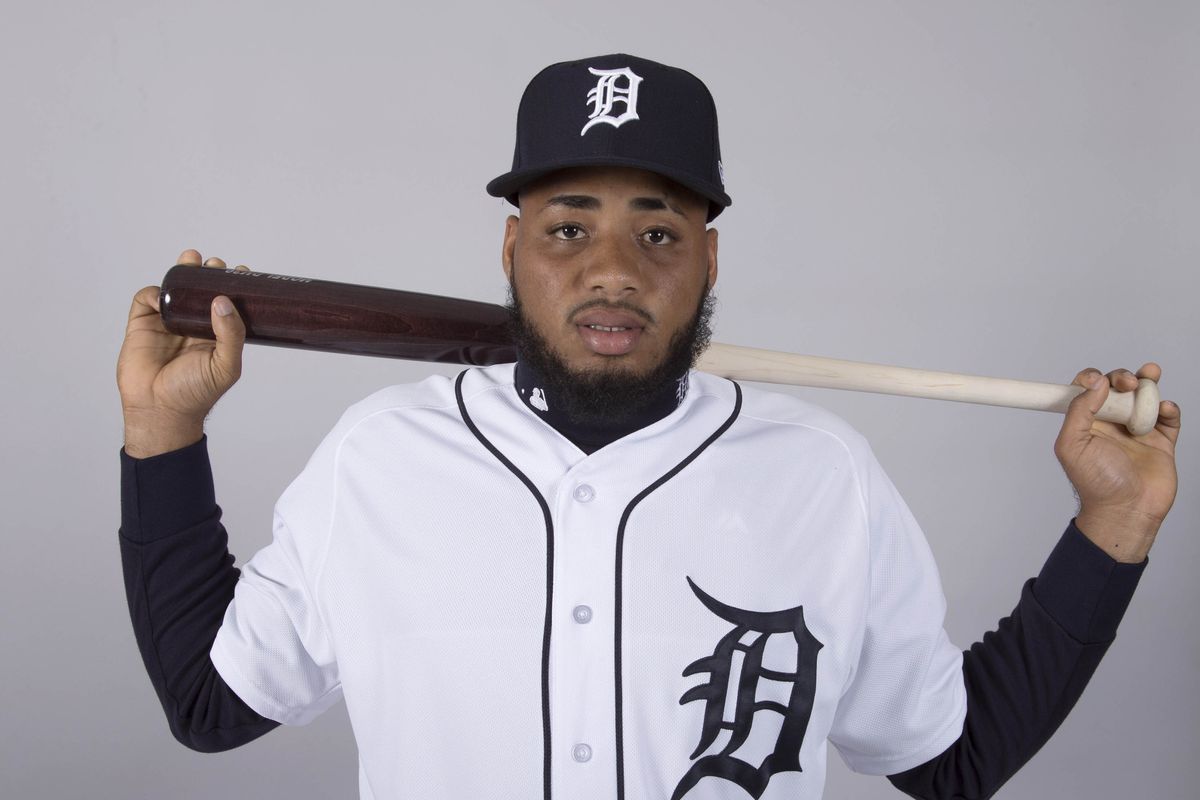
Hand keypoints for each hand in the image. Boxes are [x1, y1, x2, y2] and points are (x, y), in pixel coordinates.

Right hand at [117, 250, 246, 457]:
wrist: (160, 410)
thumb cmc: (196, 393)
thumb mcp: (225, 365)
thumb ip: (231, 335)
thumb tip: (223, 301)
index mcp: (216, 333)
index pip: (227, 303)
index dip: (234, 286)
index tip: (243, 272)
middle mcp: (192, 325)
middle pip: (201, 290)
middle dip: (208, 273)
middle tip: (215, 265)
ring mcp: (167, 323)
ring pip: (175, 290)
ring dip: (182, 273)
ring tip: (192, 259)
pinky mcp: (142, 325)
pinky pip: (146, 300)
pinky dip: (154, 292)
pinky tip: (165, 295)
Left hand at [1054, 364, 1180, 561]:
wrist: (1127, 510)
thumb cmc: (1095, 483)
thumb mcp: (1072, 445)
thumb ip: (1079, 411)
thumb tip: (1096, 383)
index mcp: (1087, 423)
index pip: (1088, 390)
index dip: (1093, 379)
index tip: (1097, 380)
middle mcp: (1111, 424)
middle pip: (1118, 388)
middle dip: (1123, 378)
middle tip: (1127, 384)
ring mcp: (1137, 431)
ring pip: (1144, 397)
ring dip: (1148, 382)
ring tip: (1150, 375)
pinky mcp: (1161, 441)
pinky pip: (1168, 417)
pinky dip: (1168, 408)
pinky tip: (1163, 409)